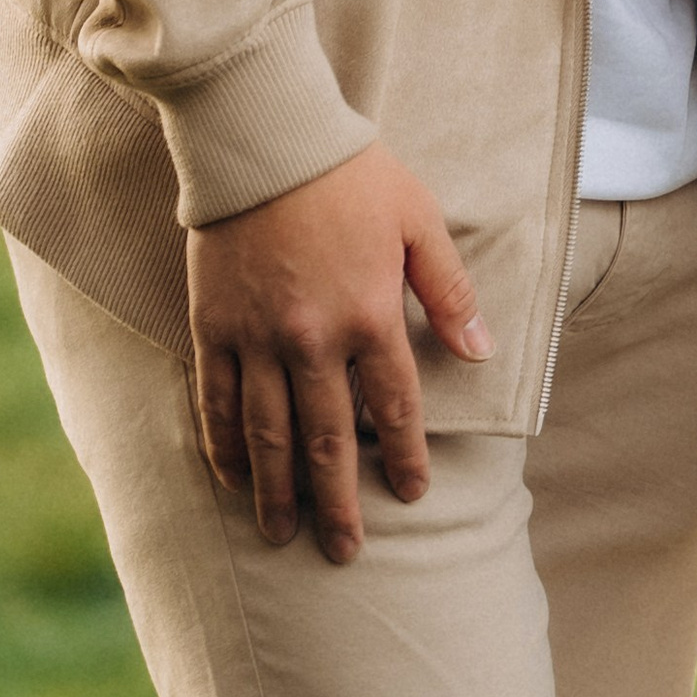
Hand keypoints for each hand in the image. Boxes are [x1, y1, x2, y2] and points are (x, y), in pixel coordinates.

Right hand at [186, 142, 490, 563]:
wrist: (267, 143)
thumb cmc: (353, 177)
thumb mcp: (420, 221)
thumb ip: (449, 291)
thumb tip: (483, 352)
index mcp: (371, 314)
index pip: (395, 406)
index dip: (407, 455)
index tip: (413, 495)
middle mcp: (313, 339)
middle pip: (329, 439)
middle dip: (339, 502)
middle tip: (346, 552)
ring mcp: (258, 339)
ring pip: (269, 435)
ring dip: (280, 491)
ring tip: (286, 536)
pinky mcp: (213, 329)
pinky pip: (217, 403)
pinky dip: (225, 447)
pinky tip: (235, 480)